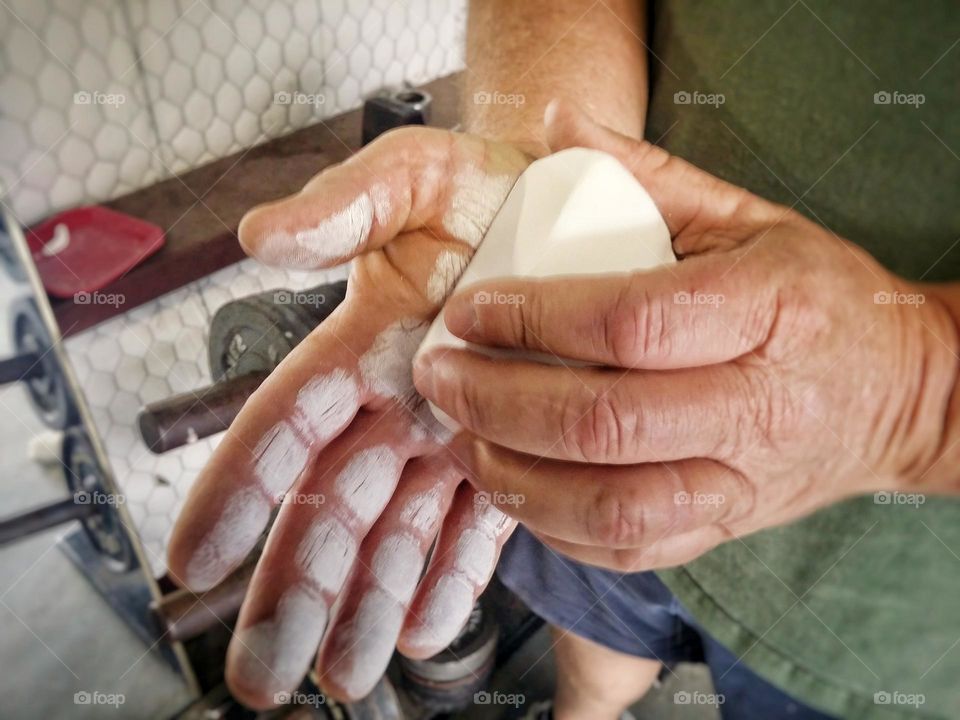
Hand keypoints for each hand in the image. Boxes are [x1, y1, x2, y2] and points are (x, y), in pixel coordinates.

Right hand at [167, 127, 528, 706]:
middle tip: (262, 669)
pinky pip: (476, 527)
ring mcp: (451, 434)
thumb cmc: (487, 184)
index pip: (285, 428)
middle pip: (331, 509)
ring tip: (340, 674)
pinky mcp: (507, 450)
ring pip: (396, 536)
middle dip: (293, 589)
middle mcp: (399, 403)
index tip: (196, 558)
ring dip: (367, 605)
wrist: (568, 202)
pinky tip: (425, 628)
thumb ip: (345, 203)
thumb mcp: (416, 174)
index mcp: (361, 345)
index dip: (237, 491)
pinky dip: (452, 580)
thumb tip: (267, 236)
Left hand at [414, 102, 958, 572]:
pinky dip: (555, 530)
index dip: (533, 318)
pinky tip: (514, 489)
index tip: (469, 311)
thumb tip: (560, 125)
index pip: (631, 322)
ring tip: (461, 439)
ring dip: (515, 478)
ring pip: (611, 506)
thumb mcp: (749, 218)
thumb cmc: (815, 297)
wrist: (899, 391)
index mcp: (767, 310)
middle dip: (498, 401)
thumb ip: (650, 175)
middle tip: (440, 376)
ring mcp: (742, 481)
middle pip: (606, 422)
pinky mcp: (726, 527)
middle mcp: (757, 407)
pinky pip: (629, 550)